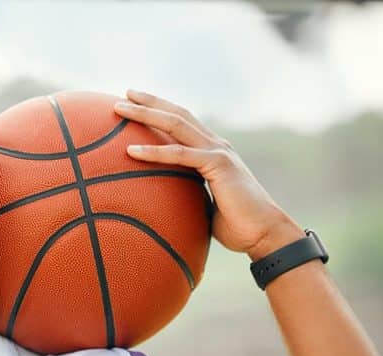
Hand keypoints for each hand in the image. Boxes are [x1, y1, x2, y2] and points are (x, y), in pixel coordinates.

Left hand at [114, 89, 304, 259]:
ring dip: (145, 114)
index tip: (135, 104)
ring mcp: (218, 152)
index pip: (183, 124)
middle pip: (177, 115)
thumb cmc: (236, 226)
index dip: (160, 111)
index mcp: (213, 152)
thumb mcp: (203, 207)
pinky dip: (154, 152)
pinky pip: (180, 155)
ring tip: (118, 108)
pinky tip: (130, 150)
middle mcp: (216, 145)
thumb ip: (187, 196)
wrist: (264, 234)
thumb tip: (163, 205)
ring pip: (176, 125)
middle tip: (124, 94)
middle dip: (149, 102)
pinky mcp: (219, 165)